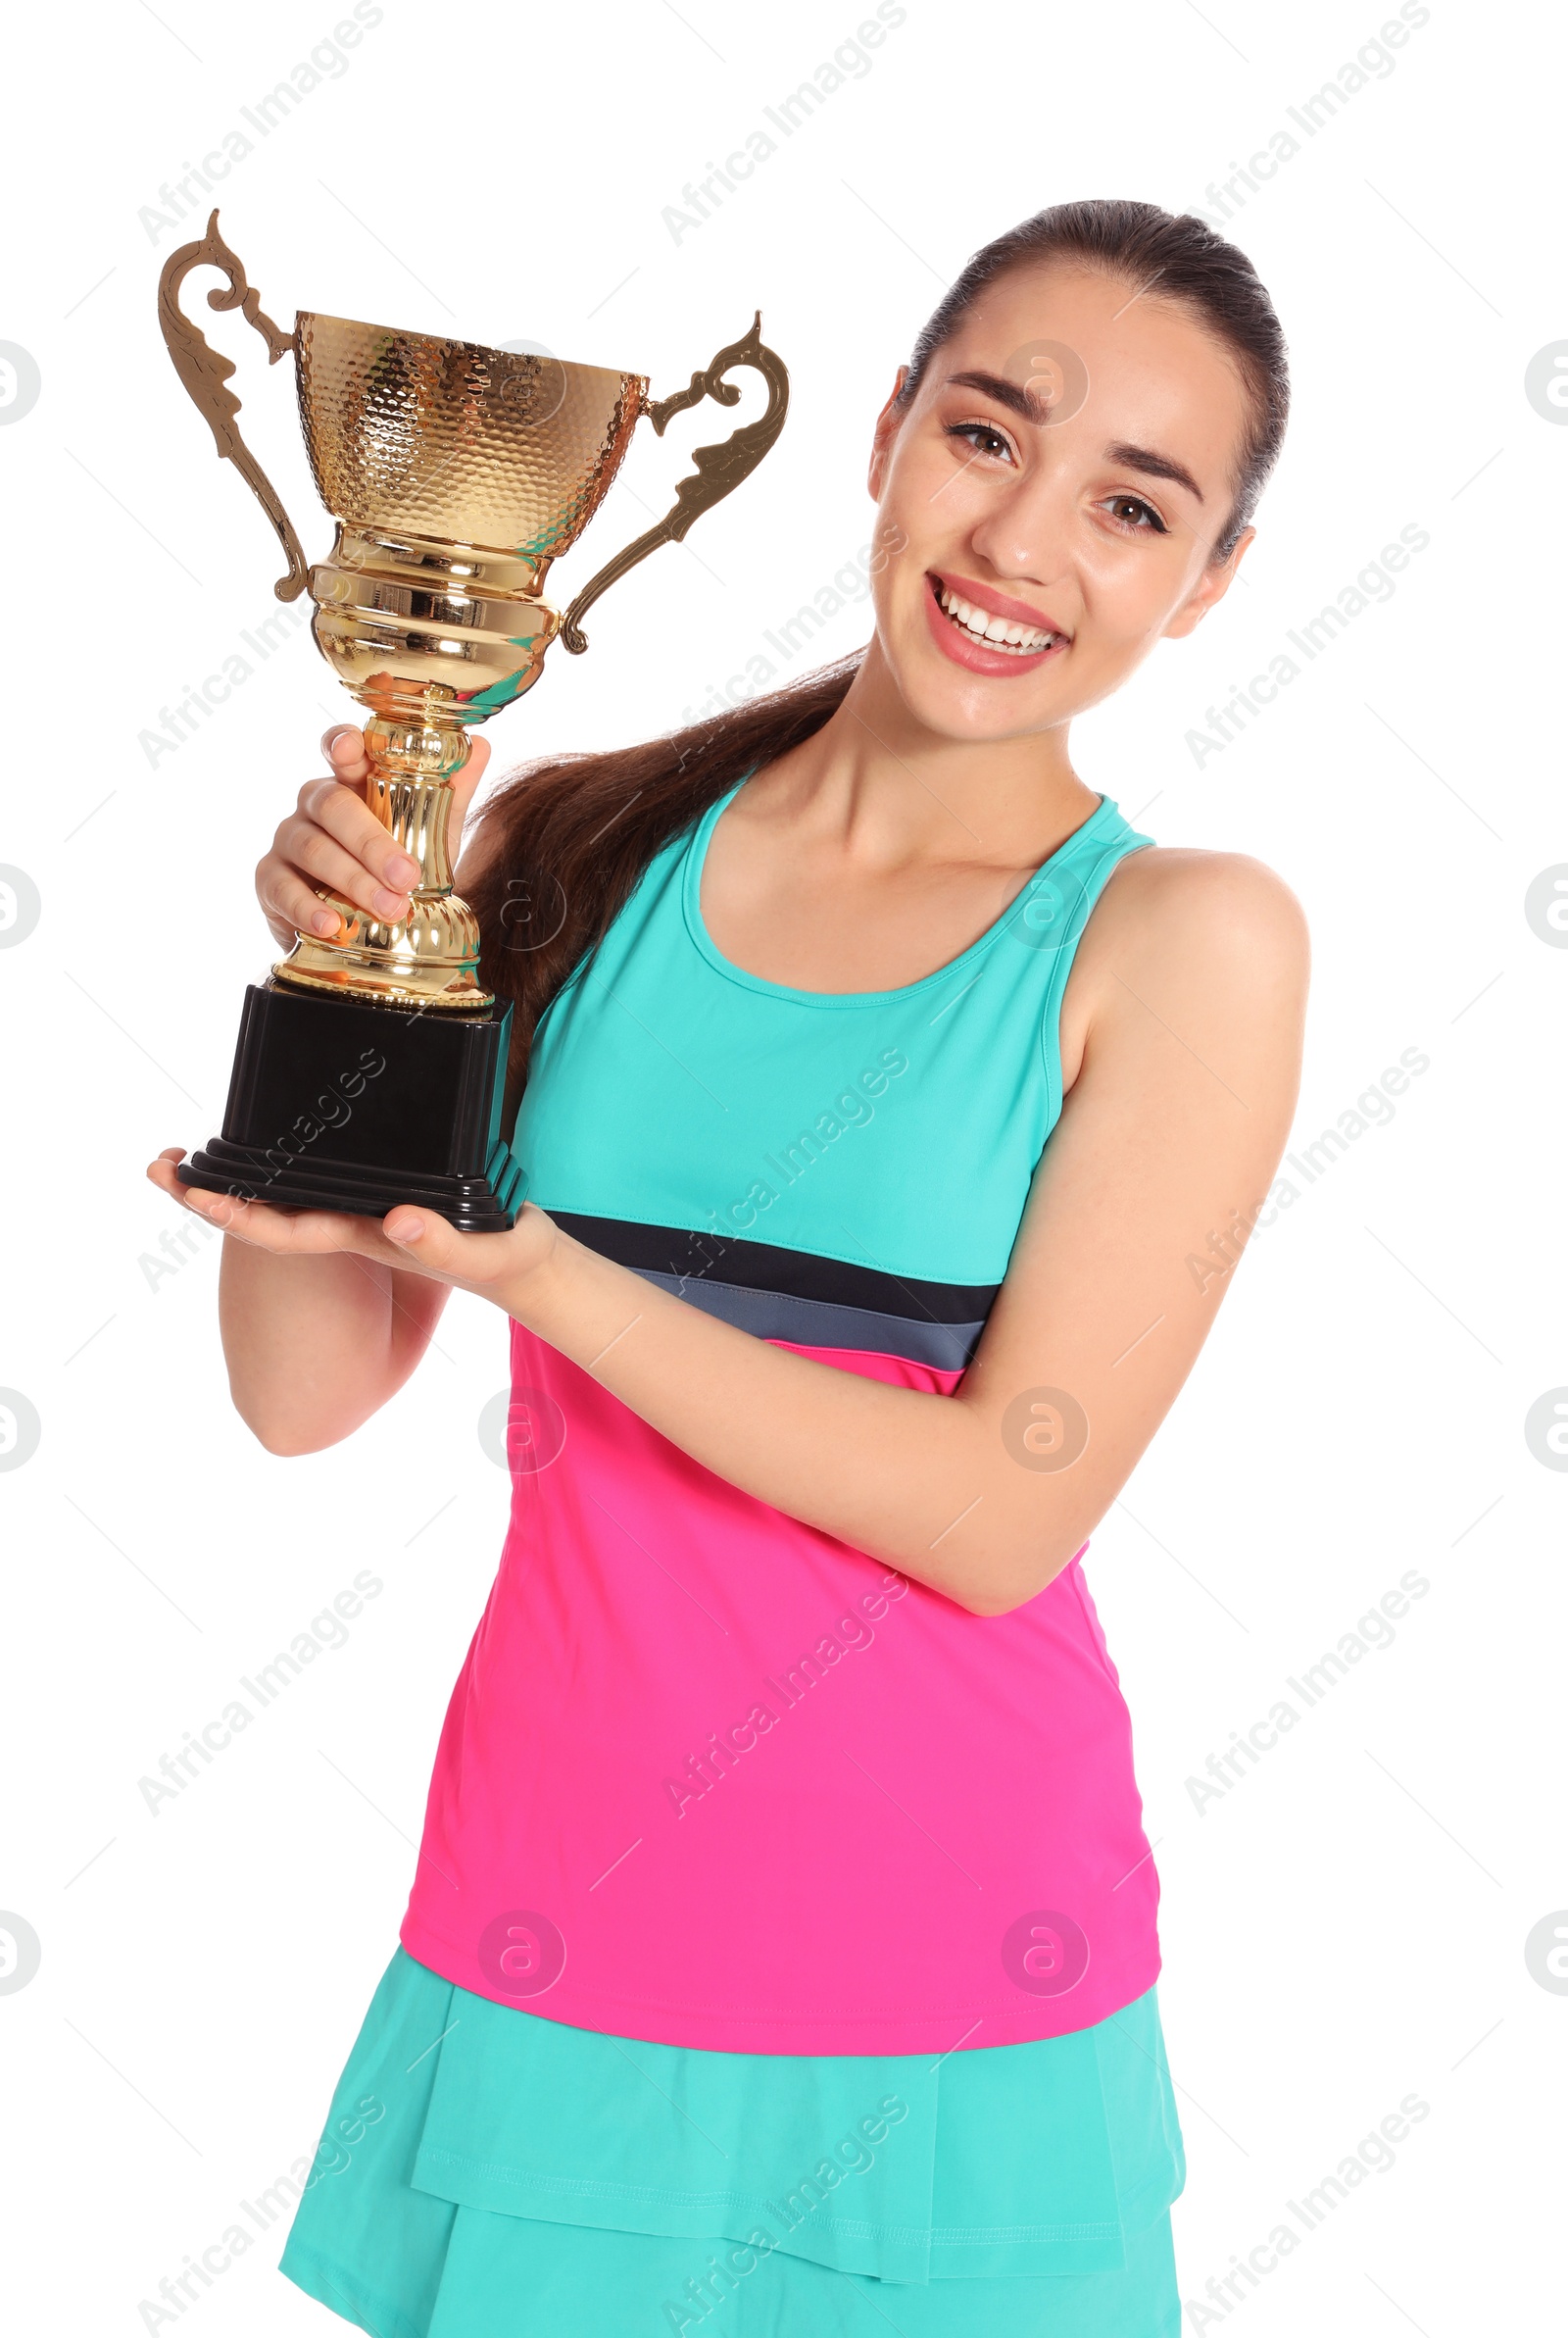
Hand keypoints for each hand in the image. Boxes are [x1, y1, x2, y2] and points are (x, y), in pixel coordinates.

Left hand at [145, 1147, 556, 1305]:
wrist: (526, 1268)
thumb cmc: (507, 1264)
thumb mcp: (486, 1252)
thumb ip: (444, 1243)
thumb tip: (395, 1218)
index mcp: (365, 1235)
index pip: (286, 1229)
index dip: (238, 1214)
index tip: (195, 1196)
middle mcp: (352, 1220)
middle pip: (267, 1207)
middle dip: (213, 1190)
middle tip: (159, 1164)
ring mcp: (363, 1206)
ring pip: (286, 1190)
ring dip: (239, 1171)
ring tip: (190, 1150)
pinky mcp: (382, 1187)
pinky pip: (317, 1173)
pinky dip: (284, 1156)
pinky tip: (272, 1134)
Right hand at [256, 725, 491, 951]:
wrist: (361, 925)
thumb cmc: (390, 868)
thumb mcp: (428, 834)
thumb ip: (450, 794)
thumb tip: (480, 747)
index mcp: (351, 783)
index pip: (340, 750)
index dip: (342, 744)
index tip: (352, 749)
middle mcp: (314, 804)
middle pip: (333, 806)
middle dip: (372, 842)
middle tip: (407, 876)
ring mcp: (287, 839)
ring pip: (312, 848)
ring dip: (353, 881)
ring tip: (390, 909)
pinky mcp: (269, 880)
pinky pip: (281, 888)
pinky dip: (306, 907)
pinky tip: (330, 924)